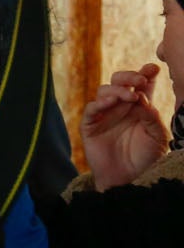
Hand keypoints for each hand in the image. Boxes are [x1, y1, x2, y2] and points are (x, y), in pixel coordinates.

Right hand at [81, 62, 169, 189]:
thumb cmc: (146, 158)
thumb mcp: (158, 136)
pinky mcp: (90, 126)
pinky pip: (91, 109)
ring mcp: (104, 114)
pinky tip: (110, 102)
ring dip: (117, 90)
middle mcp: (121, 106)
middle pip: (119, 81)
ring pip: (104, 90)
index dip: (145, 73)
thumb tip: (141, 98)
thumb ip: (151, 116)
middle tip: (140, 80)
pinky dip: (99, 103)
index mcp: (140, 106)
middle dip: (129, 76)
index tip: (153, 68)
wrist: (130, 179)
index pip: (141, 84)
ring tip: (130, 96)